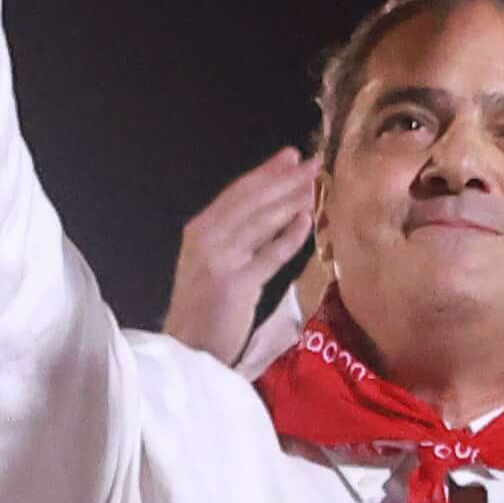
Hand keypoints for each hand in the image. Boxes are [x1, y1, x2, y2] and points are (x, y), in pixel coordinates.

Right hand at [167, 148, 319, 366]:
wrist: (188, 347)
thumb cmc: (205, 306)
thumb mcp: (213, 261)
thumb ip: (236, 235)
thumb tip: (274, 206)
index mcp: (200, 229)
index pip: (237, 193)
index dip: (266, 172)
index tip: (292, 155)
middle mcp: (206, 238)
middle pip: (251, 200)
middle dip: (284, 179)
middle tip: (314, 163)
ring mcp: (220, 260)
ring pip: (261, 222)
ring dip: (290, 201)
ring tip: (315, 186)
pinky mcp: (236, 284)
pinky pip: (269, 255)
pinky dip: (289, 237)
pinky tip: (307, 222)